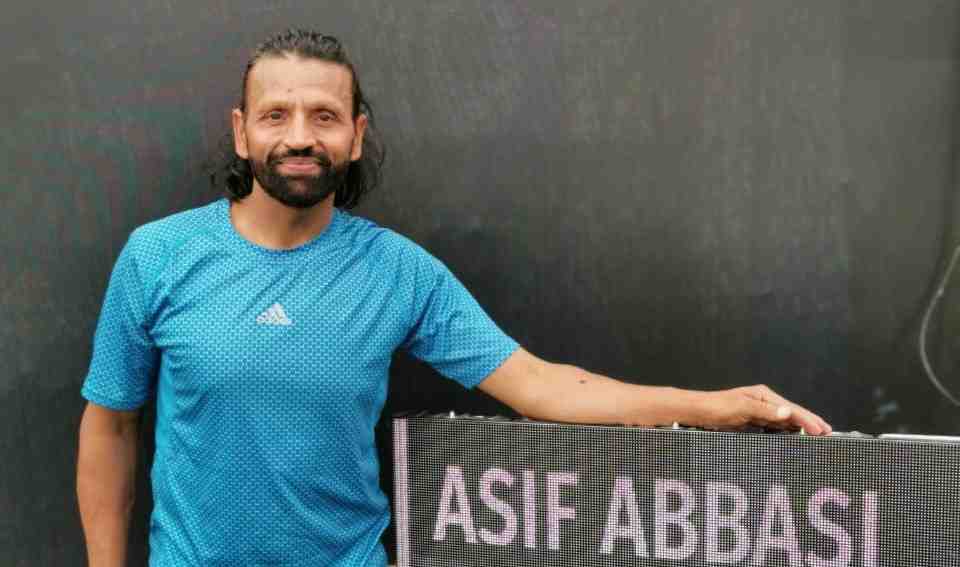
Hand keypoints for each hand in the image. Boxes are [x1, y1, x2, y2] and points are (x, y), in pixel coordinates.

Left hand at [689, 385, 831, 434]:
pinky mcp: (752, 420)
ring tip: (816, 435)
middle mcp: (763, 401)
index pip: (791, 409)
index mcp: (763, 395)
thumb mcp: (740, 408)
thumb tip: (787, 412)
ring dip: (800, 427)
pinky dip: (787, 431)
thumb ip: (764, 410)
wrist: (697, 411)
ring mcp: (758, 411)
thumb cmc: (716, 407)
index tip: (821, 430)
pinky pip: (774, 426)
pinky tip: (793, 436)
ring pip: (785, 420)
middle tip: (828, 432)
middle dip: (810, 422)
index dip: (808, 420)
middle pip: (792, 413)